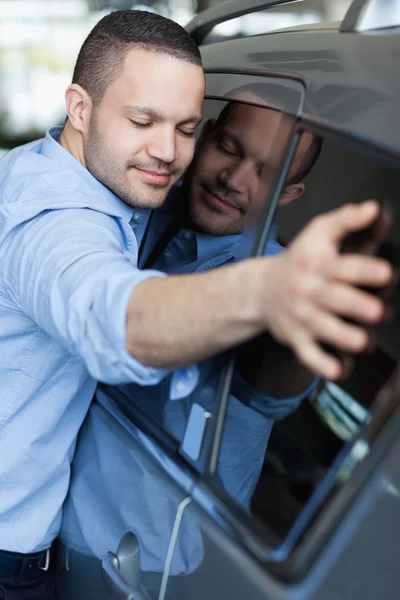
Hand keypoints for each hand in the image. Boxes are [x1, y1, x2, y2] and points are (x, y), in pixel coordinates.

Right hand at [262, 201, 392, 379]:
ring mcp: (301, 316)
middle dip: (355, 305)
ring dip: (341, 335)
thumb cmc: (298, 260)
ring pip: (321, 327)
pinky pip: (306, 352)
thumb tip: (373, 208)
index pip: (343, 266)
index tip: (385, 273)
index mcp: (318, 265)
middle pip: (333, 298)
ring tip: (360, 342)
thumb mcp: (318, 233)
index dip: (364, 270)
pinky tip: (335, 371)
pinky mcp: (295, 337)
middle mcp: (309, 291)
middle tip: (375, 311)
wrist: (260, 288)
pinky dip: (319, 363)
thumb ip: (346, 219)